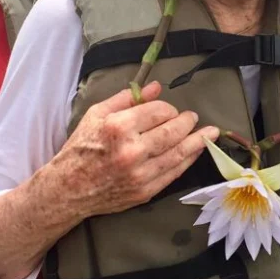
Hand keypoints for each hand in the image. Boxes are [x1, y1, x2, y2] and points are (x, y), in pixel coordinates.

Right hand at [53, 81, 219, 216]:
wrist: (69, 188)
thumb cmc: (81, 148)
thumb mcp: (97, 114)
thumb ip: (128, 99)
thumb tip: (155, 88)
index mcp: (118, 127)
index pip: (159, 112)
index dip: (168, 108)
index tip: (168, 110)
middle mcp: (131, 151)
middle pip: (173, 132)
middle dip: (188, 122)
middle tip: (194, 118)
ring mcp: (140, 174)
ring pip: (179, 153)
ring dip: (198, 141)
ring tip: (210, 133)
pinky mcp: (145, 191)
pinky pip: (174, 173)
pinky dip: (187, 160)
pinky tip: (195, 151)